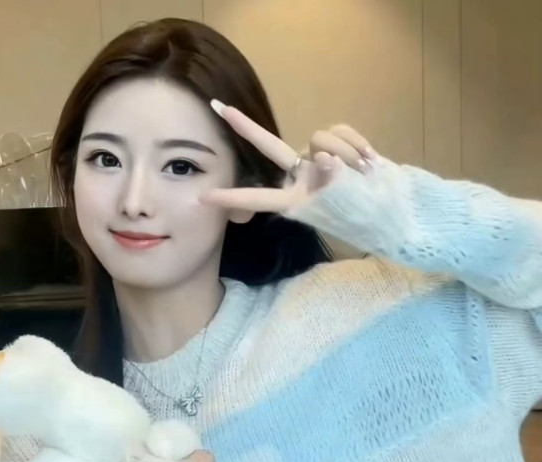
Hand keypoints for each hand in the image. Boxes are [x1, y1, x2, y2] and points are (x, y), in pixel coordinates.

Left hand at [202, 99, 377, 215]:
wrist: (395, 208)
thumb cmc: (367, 216)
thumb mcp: (347, 205)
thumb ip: (332, 182)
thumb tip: (323, 157)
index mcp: (295, 200)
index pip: (258, 197)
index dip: (232, 197)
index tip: (203, 197)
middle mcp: (302, 177)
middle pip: (271, 147)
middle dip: (247, 127)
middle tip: (219, 108)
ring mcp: (319, 160)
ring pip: (322, 138)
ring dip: (347, 151)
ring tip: (365, 171)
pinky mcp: (337, 146)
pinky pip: (342, 132)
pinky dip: (359, 143)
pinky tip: (372, 161)